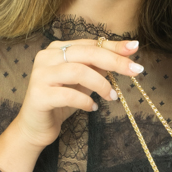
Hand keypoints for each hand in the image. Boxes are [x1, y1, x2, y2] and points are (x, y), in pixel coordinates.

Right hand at [14, 37, 142, 149]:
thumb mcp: (82, 84)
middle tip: (135, 70)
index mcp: (58, 49)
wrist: (35, 128)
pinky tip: (93, 108)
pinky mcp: (39, 95)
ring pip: (78, 71)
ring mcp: (41, 75)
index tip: (135, 48)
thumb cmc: (60, 104)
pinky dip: (85, 102)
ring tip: (112, 97)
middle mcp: (47, 57)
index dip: (114, 46)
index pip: (90, 44)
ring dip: (101, 84)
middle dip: (114, 60)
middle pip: (86, 53)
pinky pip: (68, 95)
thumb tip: (123, 58)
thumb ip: (96, 69)